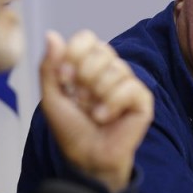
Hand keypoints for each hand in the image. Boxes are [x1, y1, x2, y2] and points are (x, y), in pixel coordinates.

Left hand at [38, 30, 152, 192]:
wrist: (86, 158)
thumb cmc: (71, 129)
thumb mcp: (52, 97)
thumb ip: (49, 67)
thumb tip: (51, 35)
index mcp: (89, 65)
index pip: (87, 38)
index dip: (74, 54)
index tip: (64, 78)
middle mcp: (111, 70)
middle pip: (102, 50)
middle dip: (85, 76)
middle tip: (80, 99)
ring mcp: (128, 84)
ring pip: (117, 69)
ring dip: (97, 94)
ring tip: (92, 112)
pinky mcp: (142, 100)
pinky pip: (130, 88)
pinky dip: (112, 104)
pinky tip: (104, 118)